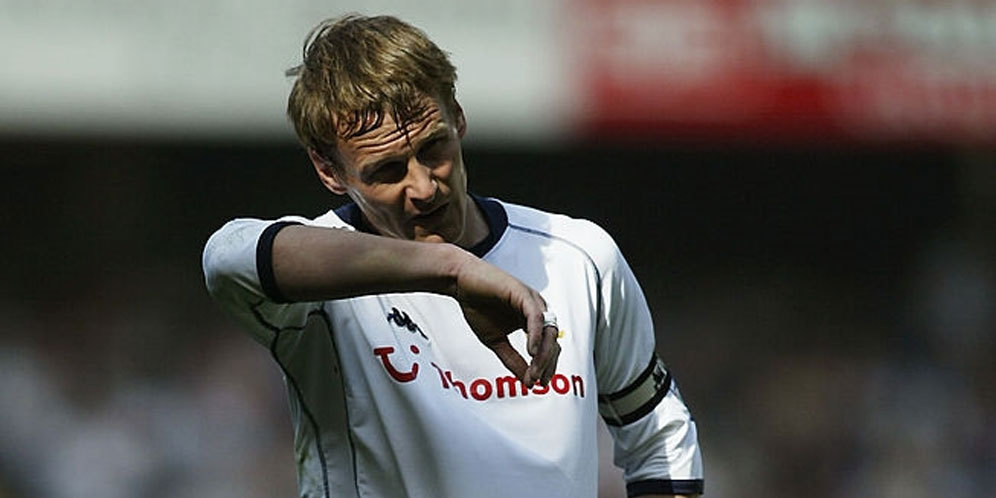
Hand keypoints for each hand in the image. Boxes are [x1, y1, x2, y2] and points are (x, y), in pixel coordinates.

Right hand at [452, 256, 559, 386]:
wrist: (461, 283)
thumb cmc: (477, 307)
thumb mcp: (496, 341)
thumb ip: (512, 359)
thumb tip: (527, 382)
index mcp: (533, 321)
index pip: (549, 346)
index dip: (547, 366)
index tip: (538, 384)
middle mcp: (537, 310)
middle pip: (552, 341)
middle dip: (547, 364)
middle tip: (536, 381)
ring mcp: (532, 301)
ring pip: (547, 331)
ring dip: (543, 355)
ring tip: (534, 373)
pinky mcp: (523, 293)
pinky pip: (535, 317)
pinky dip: (535, 335)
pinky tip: (531, 352)